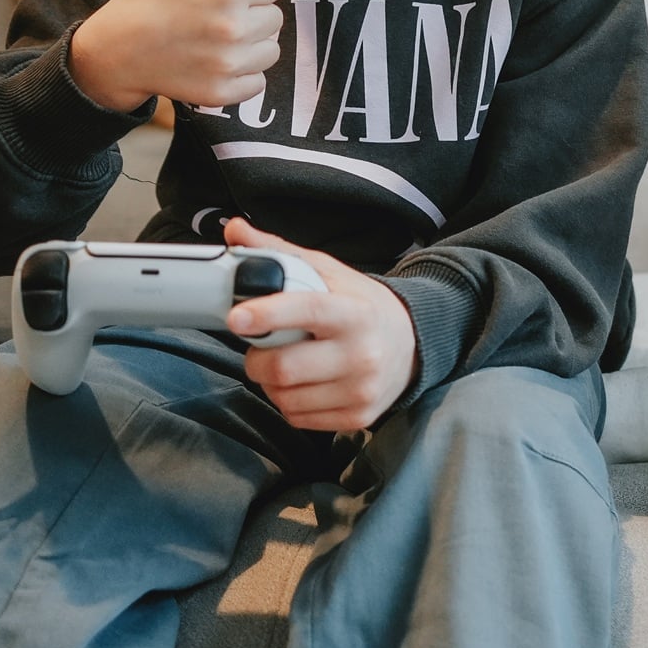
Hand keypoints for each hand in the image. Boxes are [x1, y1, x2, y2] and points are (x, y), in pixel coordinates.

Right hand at [68, 0, 284, 112]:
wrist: (117, 50)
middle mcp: (232, 27)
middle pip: (274, 19)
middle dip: (250, 15)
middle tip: (213, 15)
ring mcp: (227, 63)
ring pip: (271, 51)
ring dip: (250, 46)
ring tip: (214, 37)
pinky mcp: (222, 92)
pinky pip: (258, 83)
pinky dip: (242, 76)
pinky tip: (213, 62)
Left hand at [222, 218, 418, 430]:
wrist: (412, 344)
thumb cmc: (362, 306)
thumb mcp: (329, 273)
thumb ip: (280, 253)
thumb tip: (235, 230)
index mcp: (354, 312)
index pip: (307, 311)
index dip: (267, 315)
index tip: (236, 317)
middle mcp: (362, 354)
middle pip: (284, 367)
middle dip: (257, 358)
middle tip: (261, 345)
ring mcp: (361, 389)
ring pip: (284, 397)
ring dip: (271, 383)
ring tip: (286, 363)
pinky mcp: (358, 416)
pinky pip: (297, 418)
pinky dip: (288, 402)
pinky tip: (303, 383)